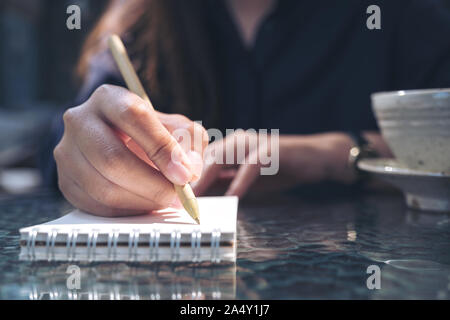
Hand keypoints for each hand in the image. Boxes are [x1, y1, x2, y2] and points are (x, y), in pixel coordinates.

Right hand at [54, 84, 207, 215]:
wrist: (129, 147)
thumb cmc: (156, 136)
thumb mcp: (179, 130)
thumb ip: (190, 144)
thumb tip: (187, 170)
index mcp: (109, 98)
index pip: (133, 117)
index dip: (161, 148)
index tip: (183, 174)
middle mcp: (80, 120)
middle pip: (112, 158)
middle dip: (151, 184)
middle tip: (177, 196)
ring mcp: (67, 152)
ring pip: (103, 187)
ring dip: (142, 201)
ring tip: (165, 200)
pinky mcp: (65, 181)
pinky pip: (96, 205)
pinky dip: (127, 210)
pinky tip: (145, 204)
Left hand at [192, 131, 378, 197]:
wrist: (315, 159)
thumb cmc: (279, 170)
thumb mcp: (246, 180)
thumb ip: (223, 183)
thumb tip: (197, 196)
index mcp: (229, 146)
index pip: (199, 159)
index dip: (184, 176)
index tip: (172, 195)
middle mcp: (237, 140)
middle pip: (204, 156)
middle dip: (189, 178)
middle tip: (177, 200)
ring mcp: (253, 142)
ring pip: (222, 157)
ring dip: (207, 179)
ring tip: (195, 199)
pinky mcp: (270, 149)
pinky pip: (250, 166)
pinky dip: (239, 182)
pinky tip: (232, 197)